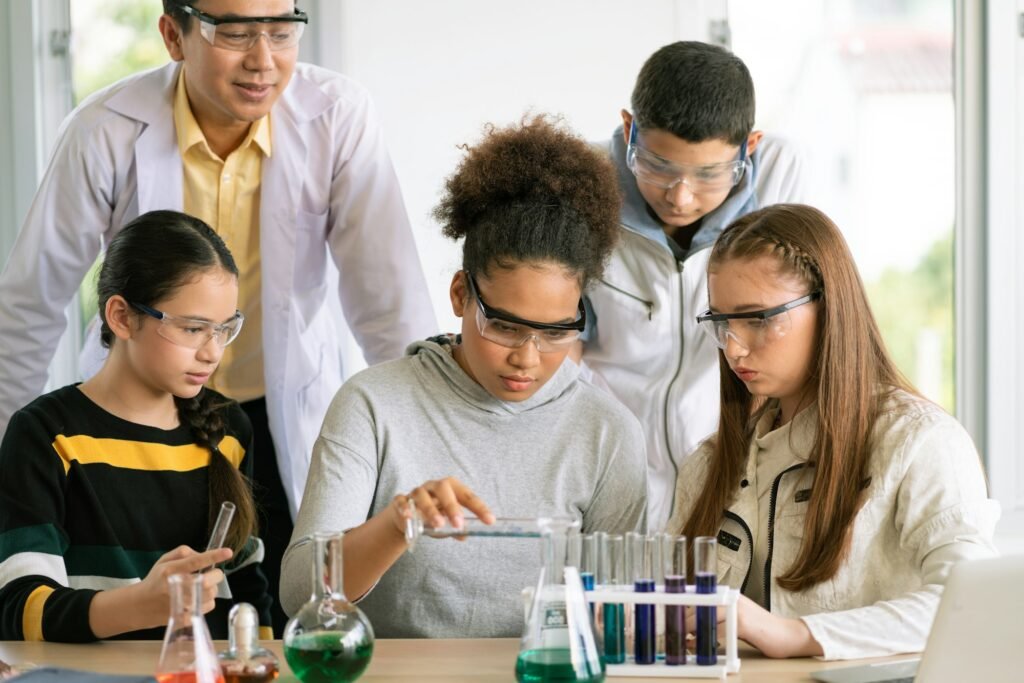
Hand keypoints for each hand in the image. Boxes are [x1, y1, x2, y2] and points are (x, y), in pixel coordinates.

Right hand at [133, 545, 232, 627]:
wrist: (140, 606)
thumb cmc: (156, 581)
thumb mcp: (164, 560)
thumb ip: (184, 553)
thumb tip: (202, 554)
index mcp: (171, 571)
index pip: (195, 562)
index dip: (213, 556)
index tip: (227, 552)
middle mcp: (176, 587)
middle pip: (208, 581)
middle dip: (216, 575)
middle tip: (211, 574)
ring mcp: (181, 604)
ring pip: (211, 594)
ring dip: (212, 588)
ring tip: (201, 587)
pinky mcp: (185, 617)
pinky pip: (209, 606)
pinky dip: (208, 600)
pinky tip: (198, 598)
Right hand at [388, 476, 494, 538]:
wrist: (407, 517)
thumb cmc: (433, 516)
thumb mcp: (448, 522)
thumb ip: (457, 527)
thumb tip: (465, 535)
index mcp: (451, 488)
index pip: (467, 495)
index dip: (479, 508)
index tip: (490, 521)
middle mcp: (434, 486)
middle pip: (444, 489)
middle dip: (452, 506)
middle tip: (459, 524)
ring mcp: (416, 492)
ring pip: (422, 495)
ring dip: (430, 510)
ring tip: (438, 525)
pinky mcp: (400, 501)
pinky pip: (402, 501)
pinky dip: (405, 508)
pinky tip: (410, 517)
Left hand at [684, 594, 822, 657]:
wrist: (788, 636)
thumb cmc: (761, 630)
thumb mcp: (736, 618)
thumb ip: (717, 618)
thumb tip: (690, 627)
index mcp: (728, 595)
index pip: (698, 596)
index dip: (681, 606)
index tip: (668, 616)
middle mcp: (731, 597)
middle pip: (697, 606)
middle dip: (682, 621)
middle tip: (671, 633)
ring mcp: (736, 608)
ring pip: (704, 617)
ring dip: (690, 631)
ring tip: (682, 641)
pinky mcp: (742, 622)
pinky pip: (717, 631)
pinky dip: (705, 641)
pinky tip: (700, 647)